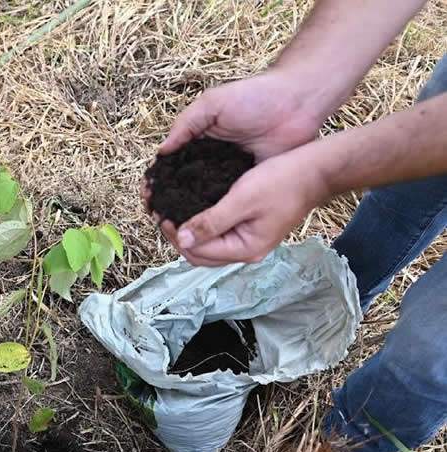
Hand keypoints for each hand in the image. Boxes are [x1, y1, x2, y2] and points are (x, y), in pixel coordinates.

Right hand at [142, 71, 324, 211]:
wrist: (298, 102)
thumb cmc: (254, 96)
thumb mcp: (212, 103)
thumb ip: (185, 125)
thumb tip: (161, 152)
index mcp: (198, 140)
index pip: (171, 165)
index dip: (157, 180)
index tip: (147, 196)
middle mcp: (210, 160)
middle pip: (183, 186)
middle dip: (169, 201)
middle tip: (157, 217)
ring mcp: (229, 174)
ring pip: (204, 198)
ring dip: (190, 212)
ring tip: (176, 227)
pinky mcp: (248, 183)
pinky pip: (228, 202)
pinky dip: (216, 213)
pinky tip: (203, 226)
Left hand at [161, 148, 330, 265]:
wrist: (316, 171)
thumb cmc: (282, 181)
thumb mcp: (242, 199)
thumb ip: (211, 222)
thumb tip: (182, 239)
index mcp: (244, 249)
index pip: (197, 253)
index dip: (175, 235)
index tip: (162, 214)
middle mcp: (245, 251)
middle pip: (200, 254)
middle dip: (179, 236)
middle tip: (163, 213)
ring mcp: (248, 241)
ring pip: (208, 244)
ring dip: (188, 231)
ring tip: (172, 210)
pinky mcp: (249, 228)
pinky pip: (218, 232)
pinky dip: (201, 224)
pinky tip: (191, 207)